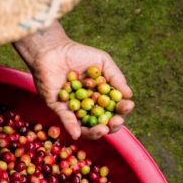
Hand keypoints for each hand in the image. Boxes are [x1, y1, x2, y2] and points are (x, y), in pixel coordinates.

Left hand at [14, 22, 134, 140]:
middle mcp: (89, 106)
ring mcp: (74, 109)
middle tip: (115, 122)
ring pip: (85, 127)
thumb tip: (129, 95)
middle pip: (103, 122)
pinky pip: (66, 120)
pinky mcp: (58, 108)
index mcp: (102, 96)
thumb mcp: (102, 62)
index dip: (122, 110)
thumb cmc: (79, 54)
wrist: (53, 50)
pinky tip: (77, 133)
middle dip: (112, 125)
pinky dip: (72, 127)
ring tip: (102, 130)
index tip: (126, 106)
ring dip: (94, 131)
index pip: (115, 108)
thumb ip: (116, 77)